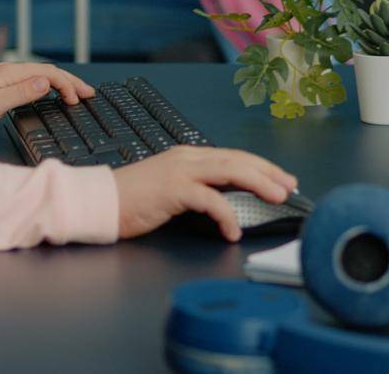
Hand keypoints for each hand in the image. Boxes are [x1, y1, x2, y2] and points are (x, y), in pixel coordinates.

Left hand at [0, 63, 94, 130]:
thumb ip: (22, 93)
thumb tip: (46, 83)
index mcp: (12, 73)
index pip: (49, 74)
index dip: (67, 85)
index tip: (77, 101)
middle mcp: (11, 71)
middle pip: (49, 72)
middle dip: (71, 81)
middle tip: (89, 93)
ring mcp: (7, 77)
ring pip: (42, 75)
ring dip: (62, 83)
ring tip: (76, 93)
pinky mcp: (2, 84)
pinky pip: (33, 80)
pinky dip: (48, 85)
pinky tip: (51, 92)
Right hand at [112, 146, 298, 241]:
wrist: (98, 202)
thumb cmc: (131, 200)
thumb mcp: (170, 189)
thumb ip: (195, 189)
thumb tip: (224, 200)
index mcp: (187, 156)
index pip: (233, 156)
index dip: (261, 166)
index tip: (281, 178)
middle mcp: (187, 158)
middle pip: (238, 159)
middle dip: (268, 172)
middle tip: (290, 185)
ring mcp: (180, 171)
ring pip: (230, 170)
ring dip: (258, 183)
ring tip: (278, 197)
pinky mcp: (172, 189)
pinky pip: (209, 200)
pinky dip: (226, 215)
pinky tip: (233, 231)